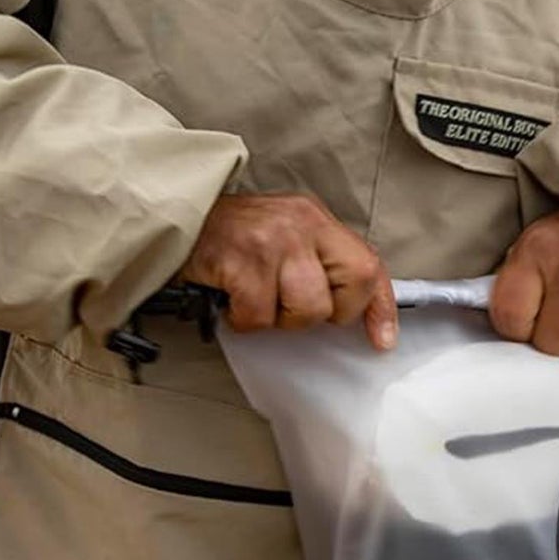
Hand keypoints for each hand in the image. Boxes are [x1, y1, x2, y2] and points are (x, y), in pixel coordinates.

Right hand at [179, 193, 397, 350]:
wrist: (176, 218)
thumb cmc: (232, 237)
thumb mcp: (288, 238)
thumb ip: (320, 265)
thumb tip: (353, 312)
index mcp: (317, 220)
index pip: (368, 264)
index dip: (381, 307)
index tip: (382, 340)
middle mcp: (303, 224)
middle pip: (351, 286)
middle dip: (326, 313)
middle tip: (291, 305)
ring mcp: (274, 240)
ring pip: (309, 308)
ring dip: (280, 318)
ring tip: (257, 298)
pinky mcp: (243, 260)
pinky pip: (260, 316)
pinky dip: (243, 320)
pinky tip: (231, 299)